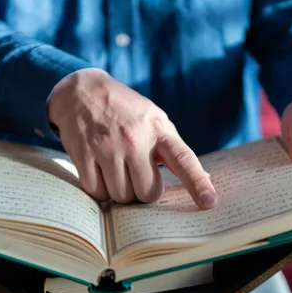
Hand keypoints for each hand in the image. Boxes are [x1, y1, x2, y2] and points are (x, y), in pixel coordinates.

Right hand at [47, 68, 217, 207]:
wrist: (81, 90)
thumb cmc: (125, 111)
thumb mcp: (154, 120)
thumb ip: (174, 150)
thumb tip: (206, 180)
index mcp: (158, 130)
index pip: (183, 159)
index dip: (198, 183)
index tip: (210, 202)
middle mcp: (134, 139)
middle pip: (147, 193)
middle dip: (142, 191)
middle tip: (135, 174)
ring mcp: (107, 146)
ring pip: (121, 196)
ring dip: (119, 190)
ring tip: (115, 169)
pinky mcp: (83, 153)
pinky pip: (97, 191)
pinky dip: (99, 188)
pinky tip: (99, 171)